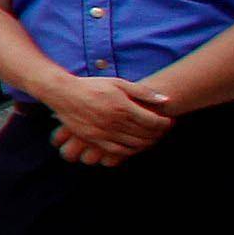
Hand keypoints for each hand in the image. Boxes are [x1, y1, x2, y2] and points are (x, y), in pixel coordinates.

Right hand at [48, 75, 171, 167]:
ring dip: (147, 143)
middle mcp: (115, 122)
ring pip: (135, 145)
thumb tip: (165, 100)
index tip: (169, 121)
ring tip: (151, 137)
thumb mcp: (119, 83)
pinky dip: (130, 151)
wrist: (64, 93)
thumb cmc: (92, 86)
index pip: (153, 122)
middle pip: (146, 135)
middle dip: (159, 133)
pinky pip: (118, 151)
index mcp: (123, 107)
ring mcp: (104, 133)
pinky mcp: (95, 140)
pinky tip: (134, 146)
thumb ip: (143, 92)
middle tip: (162, 129)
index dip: (165, 123)